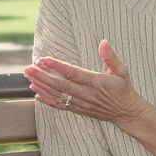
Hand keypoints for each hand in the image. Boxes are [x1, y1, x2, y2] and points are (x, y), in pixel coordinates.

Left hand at [23, 40, 148, 128]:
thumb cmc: (123, 88)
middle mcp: (87, 94)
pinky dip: (47, 100)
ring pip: (58, 96)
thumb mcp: (121, 70)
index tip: (44, 59)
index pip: (73, 73)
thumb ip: (111, 57)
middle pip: (60, 85)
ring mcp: (82, 104)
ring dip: (42, 87)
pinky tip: (36, 94)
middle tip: (29, 68)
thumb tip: (103, 42)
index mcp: (97, 82)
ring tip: (29, 78)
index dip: (57, 66)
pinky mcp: (79, 111)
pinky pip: (61, 106)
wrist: (126, 112)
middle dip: (43, 76)